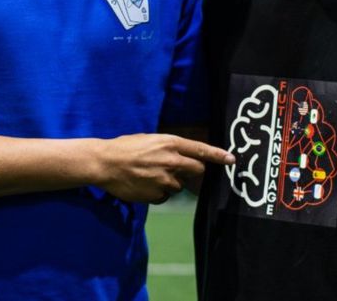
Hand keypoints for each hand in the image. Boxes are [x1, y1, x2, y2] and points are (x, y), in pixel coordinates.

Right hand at [97, 134, 233, 203]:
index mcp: (170, 143)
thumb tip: (182, 156)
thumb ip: (169, 148)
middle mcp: (172, 161)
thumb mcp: (150, 140)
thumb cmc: (125, 147)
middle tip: (178, 169)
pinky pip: (165, 196)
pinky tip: (145, 184)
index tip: (231, 160)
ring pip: (179, 185)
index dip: (218, 155)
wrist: (105, 163)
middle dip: (194, 172)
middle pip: (197, 170)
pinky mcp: (156, 195)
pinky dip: (159, 192)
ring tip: (150, 175)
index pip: (201, 150)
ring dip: (171, 182)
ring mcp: (165, 180)